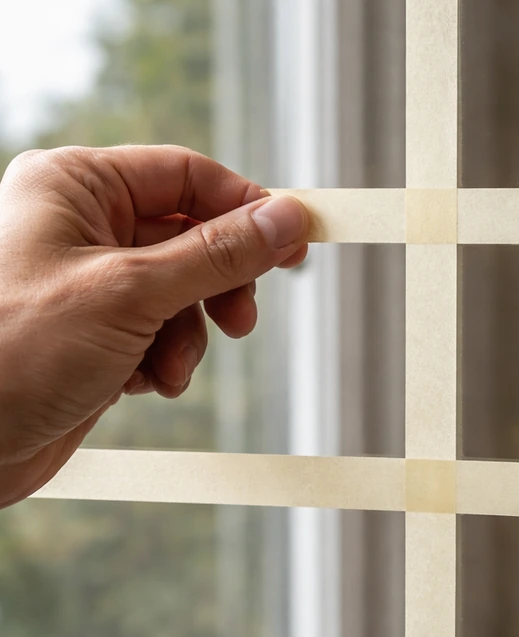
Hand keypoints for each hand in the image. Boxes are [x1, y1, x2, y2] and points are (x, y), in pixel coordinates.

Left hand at [0, 145, 309, 506]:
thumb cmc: (10, 351)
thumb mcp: (131, 294)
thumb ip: (217, 255)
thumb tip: (287, 220)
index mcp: (77, 187)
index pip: (188, 176)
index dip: (245, 209)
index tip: (294, 242)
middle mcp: (83, 226)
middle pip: (192, 236)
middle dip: (219, 285)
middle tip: (241, 320)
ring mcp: (90, 282)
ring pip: (183, 291)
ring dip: (189, 335)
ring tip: (167, 368)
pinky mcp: (94, 332)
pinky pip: (161, 331)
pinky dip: (165, 359)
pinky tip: (141, 382)